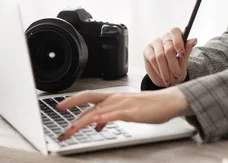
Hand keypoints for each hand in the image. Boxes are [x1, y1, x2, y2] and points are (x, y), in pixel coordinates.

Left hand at [55, 87, 191, 140]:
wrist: (169, 101)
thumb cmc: (151, 106)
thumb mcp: (126, 112)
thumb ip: (109, 116)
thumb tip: (96, 125)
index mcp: (114, 97)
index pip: (89, 97)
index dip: (73, 100)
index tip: (61, 106)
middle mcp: (115, 98)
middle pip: (88, 100)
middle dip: (71, 106)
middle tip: (58, 114)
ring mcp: (122, 104)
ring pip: (97, 110)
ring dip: (81, 121)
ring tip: (70, 130)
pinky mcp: (131, 111)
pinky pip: (113, 114)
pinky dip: (102, 118)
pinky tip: (94, 123)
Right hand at [144, 28, 196, 86]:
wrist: (169, 75)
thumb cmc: (178, 65)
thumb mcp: (184, 60)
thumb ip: (187, 49)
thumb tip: (194, 40)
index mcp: (175, 35)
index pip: (176, 32)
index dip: (179, 43)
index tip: (181, 55)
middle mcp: (165, 37)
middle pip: (168, 47)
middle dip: (173, 64)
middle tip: (177, 75)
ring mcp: (155, 43)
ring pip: (160, 55)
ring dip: (165, 70)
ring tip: (169, 80)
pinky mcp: (147, 50)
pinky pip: (152, 59)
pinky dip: (158, 70)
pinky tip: (162, 77)